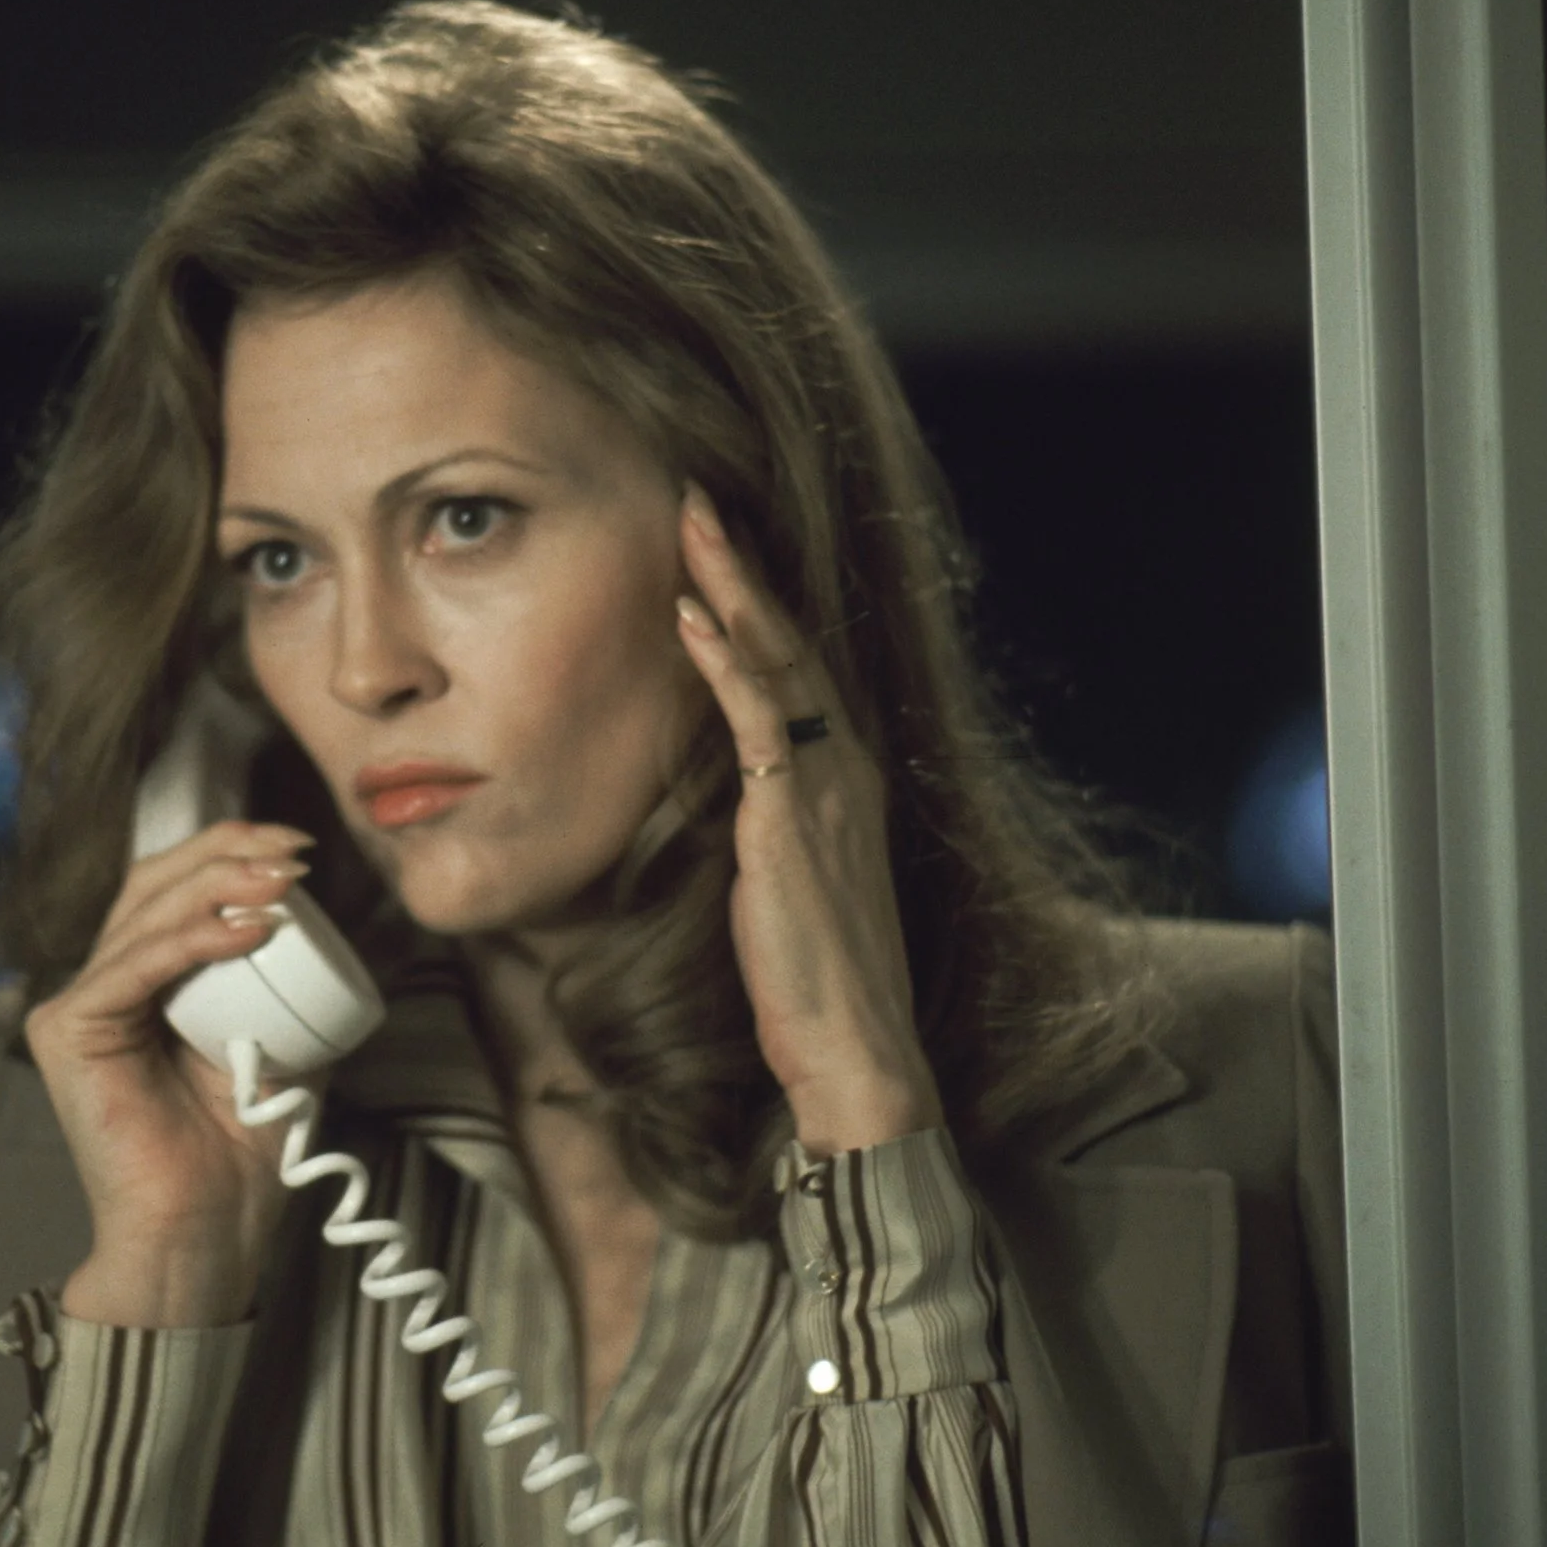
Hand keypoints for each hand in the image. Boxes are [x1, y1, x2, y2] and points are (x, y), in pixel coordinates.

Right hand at [22, 817, 318, 1325]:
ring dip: (218, 887)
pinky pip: (133, 967)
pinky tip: (246, 930)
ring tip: (281, 885)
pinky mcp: (67, 1033)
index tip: (296, 847)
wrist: (207, 1232)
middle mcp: (104, 984)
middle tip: (292, 852)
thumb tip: (323, 930)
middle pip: (154, 885)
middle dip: (226, 854)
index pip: (176, 889)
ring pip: (144, 915)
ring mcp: (79, 1006)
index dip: (229, 852)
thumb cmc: (238, 1154)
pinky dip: (192, 941)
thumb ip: (285, 988)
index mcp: (146, 982)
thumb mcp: (279, 1046)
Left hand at [672, 482, 943, 1155]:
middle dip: (742, 564)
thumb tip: (708, 791)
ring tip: (691, 522)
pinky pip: (759, 721)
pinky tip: (693, 617)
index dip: (755, 598)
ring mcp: (826, 787)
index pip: (795, 664)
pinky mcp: (795, 820)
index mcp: (842, 775)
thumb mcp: (780, 880)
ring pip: (779, 661)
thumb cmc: (809, 980)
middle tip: (696, 495)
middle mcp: (844, 766)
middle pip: (791, 639)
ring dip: (732, 586)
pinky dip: (726, 663)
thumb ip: (756, 821)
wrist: (855, 1051)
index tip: (710, 540)